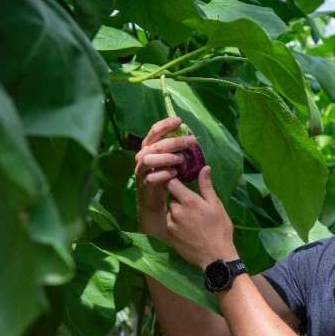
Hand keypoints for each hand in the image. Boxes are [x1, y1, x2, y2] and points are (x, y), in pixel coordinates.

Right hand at [133, 117, 198, 239]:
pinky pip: (150, 178)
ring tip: (180, 160)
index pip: (154, 133)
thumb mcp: (178, 168)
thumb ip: (182, 155)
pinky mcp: (144, 188)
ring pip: (147, 158)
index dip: (164, 125)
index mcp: (151, 152)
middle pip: (153, 144)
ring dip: (164, 157)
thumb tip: (193, 141)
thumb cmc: (169, 187)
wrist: (160, 214)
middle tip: (190, 141)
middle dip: (171, 141)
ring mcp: (142, 174)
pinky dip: (161, 174)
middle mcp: (143, 160)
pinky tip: (174, 174)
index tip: (179, 120)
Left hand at [164, 166, 237, 268]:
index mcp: (188, 201)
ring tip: (192, 219)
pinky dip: (175, 223)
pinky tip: (187, 229)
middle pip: (171, 197)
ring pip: (170, 210)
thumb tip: (204, 168)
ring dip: (177, 211)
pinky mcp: (169, 235)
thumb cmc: (220, 230)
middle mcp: (176, 211)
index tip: (181, 182)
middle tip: (192, 205)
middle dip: (179, 198)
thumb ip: (206, 186)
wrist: (215, 257)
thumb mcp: (216, 206)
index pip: (171, 182)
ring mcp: (170, 224)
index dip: (175, 180)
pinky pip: (169, 223)